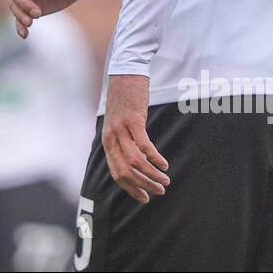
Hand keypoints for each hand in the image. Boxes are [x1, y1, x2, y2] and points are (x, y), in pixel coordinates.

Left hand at [101, 75, 170, 203]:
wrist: (125, 74)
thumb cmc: (124, 100)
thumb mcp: (118, 123)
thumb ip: (122, 141)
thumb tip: (134, 161)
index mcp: (107, 142)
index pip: (116, 174)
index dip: (131, 188)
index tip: (145, 198)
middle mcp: (111, 138)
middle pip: (126, 172)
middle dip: (143, 186)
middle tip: (159, 192)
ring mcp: (121, 130)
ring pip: (135, 162)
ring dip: (152, 175)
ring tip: (165, 181)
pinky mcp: (133, 120)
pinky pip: (144, 146)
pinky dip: (154, 158)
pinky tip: (164, 164)